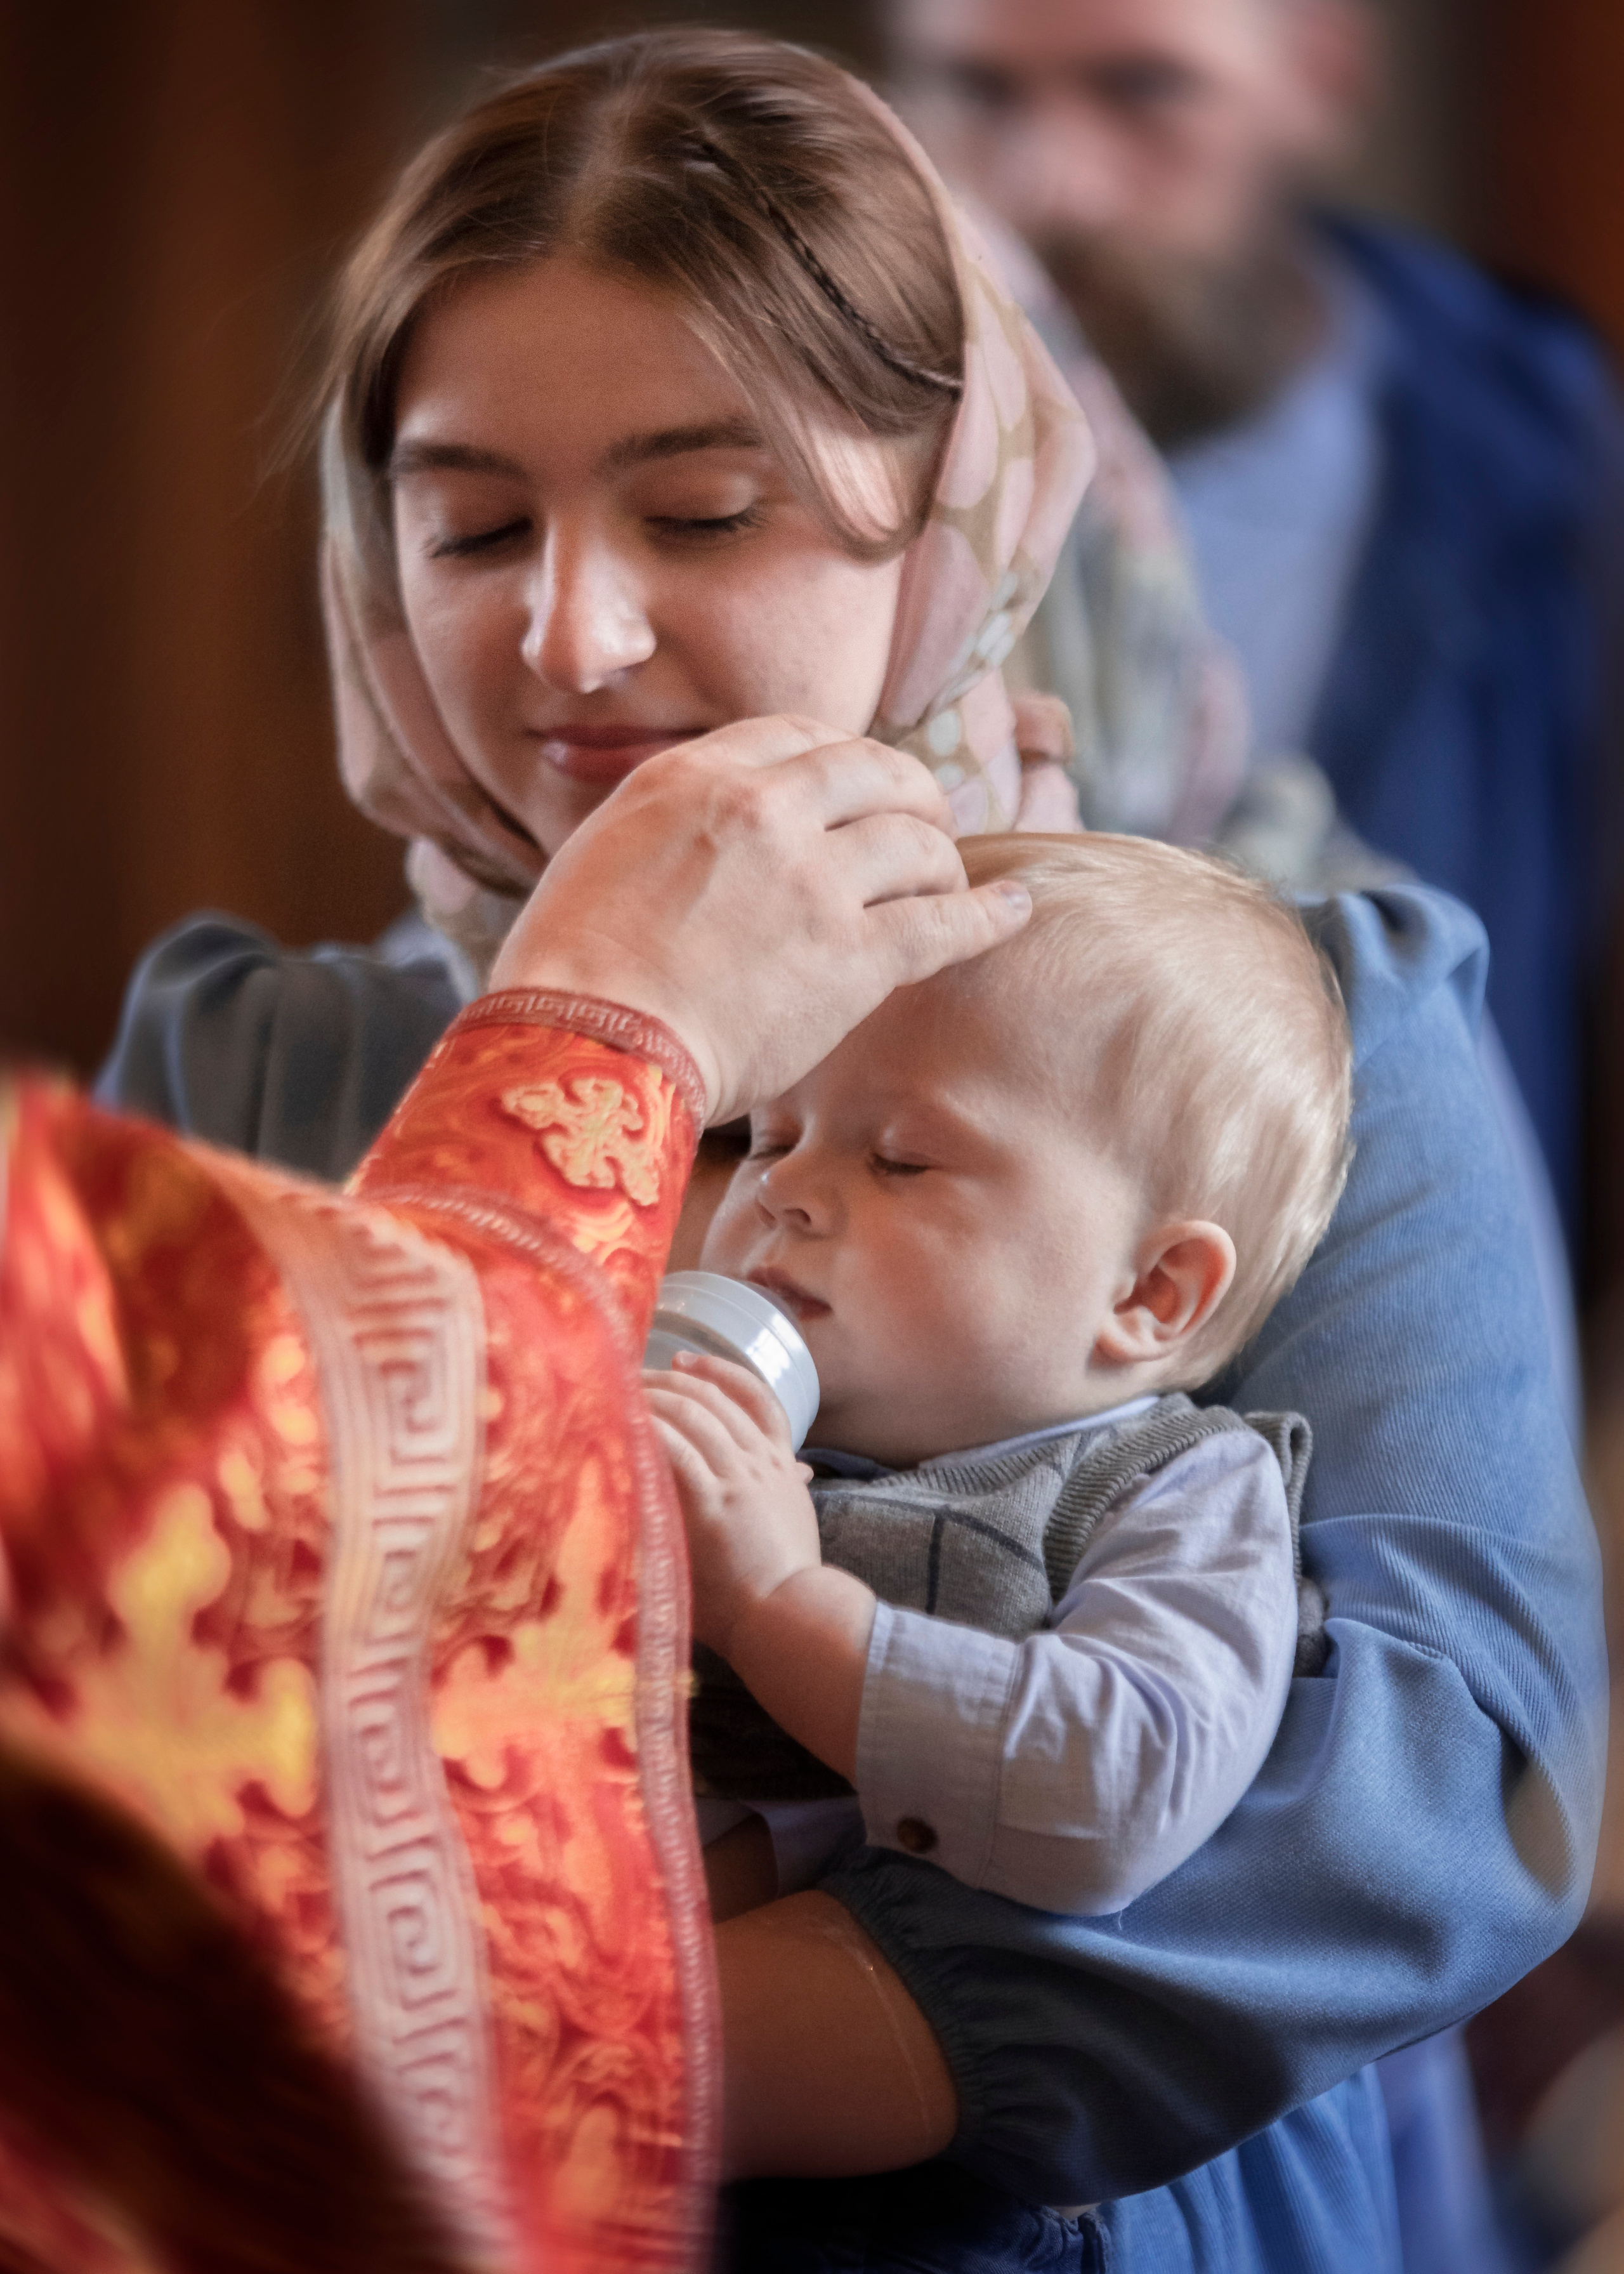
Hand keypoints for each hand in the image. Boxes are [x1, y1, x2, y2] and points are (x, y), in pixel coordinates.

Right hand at [490, 715, 1031, 1121]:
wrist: (586, 1043)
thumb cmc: (572, 973)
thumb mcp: (605, 853)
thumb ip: (669, 826)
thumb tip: (697, 837)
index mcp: (696, 775)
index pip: (799, 735)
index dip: (840, 762)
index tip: (856, 789)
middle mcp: (763, 808)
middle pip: (875, 771)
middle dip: (911, 793)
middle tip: (926, 823)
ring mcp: (815, 878)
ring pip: (918, 841)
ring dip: (943, 861)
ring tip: (951, 885)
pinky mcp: (854, 955)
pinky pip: (947, 921)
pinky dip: (989, 914)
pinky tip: (1014, 912)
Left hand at [643, 1351, 874, 1780]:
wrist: (791, 1619)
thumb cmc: (785, 1588)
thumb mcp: (793, 1525)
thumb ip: (785, 1494)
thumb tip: (796, 1472)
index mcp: (782, 1465)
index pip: (757, 1398)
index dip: (720, 1372)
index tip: (685, 1360)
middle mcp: (761, 1462)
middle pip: (714, 1399)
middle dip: (671, 1380)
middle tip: (633, 1375)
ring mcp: (738, 1480)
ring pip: (693, 1415)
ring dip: (654, 1397)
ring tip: (619, 1392)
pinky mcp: (712, 1503)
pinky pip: (676, 1449)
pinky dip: (650, 1428)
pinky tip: (626, 1420)